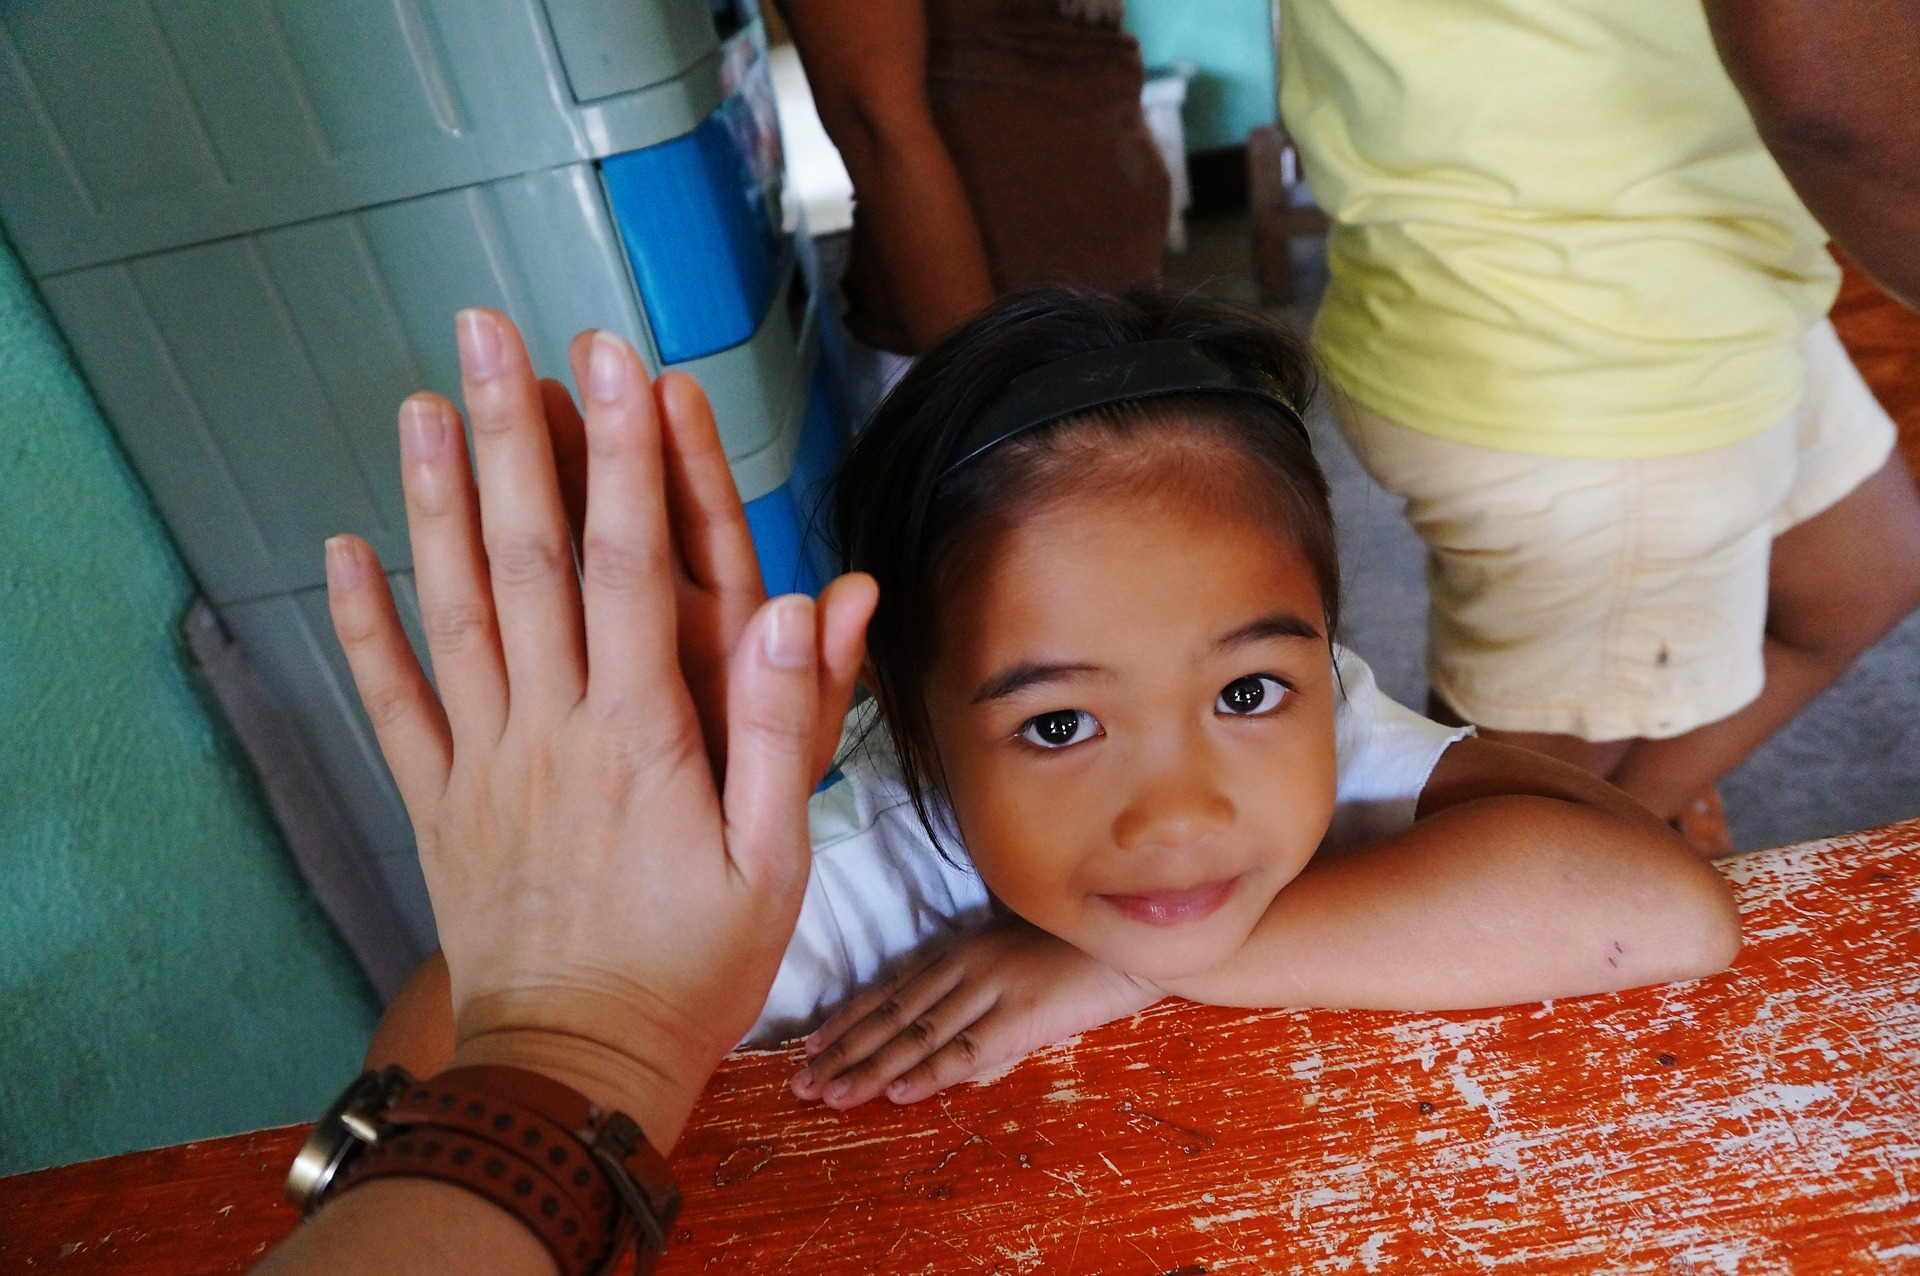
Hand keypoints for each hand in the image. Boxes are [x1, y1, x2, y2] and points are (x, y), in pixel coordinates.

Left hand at [324, 308, 875, 1147]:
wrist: (582, 1065)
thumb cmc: (694, 966)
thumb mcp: (776, 858)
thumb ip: (781, 728)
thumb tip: (803, 608)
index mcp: (645, 732)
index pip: (633, 563)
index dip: (625, 454)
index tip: (613, 362)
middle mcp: (555, 725)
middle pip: (531, 555)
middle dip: (514, 433)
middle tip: (490, 334)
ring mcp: (486, 759)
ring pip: (455, 606)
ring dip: (435, 498)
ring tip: (420, 402)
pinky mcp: (438, 800)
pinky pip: (390, 701)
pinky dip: (361, 624)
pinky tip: (342, 549)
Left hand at [789, 917, 1160, 1108]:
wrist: (1135, 942)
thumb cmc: (1075, 950)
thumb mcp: (1010, 956)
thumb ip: (971, 984)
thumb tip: (932, 1023)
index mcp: (962, 949)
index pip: (891, 989)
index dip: (848, 1019)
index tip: (811, 1046)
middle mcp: (967, 965)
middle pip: (893, 1014)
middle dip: (844, 1050)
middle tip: (802, 1083)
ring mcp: (993, 988)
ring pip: (918, 1035)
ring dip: (871, 1067)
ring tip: (833, 1094)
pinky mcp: (1022, 1015)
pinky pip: (968, 1050)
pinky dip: (930, 1072)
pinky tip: (899, 1092)